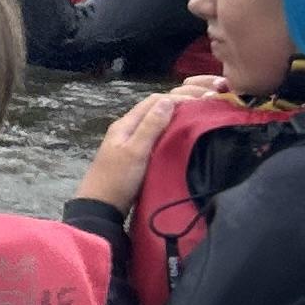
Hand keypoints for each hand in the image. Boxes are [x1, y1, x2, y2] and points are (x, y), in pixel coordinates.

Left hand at [76, 77, 224, 208]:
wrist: (101, 207)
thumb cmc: (117, 179)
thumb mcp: (135, 151)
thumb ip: (150, 126)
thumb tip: (168, 100)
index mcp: (125, 124)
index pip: (153, 101)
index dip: (177, 97)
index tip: (202, 100)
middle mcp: (127, 129)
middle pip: (154, 109)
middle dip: (177, 103)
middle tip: (203, 105)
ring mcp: (130, 142)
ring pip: (155, 122)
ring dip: (174, 117)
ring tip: (197, 118)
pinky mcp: (135, 155)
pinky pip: (154, 136)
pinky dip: (169, 131)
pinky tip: (181, 136)